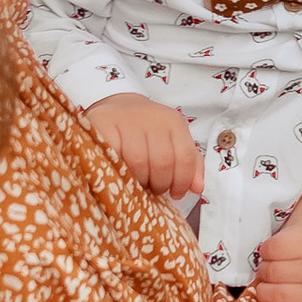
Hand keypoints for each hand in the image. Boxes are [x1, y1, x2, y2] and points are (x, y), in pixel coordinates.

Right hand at [85, 93, 204, 196]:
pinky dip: (118, 171)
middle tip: (152, 189)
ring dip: (139, 181)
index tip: (175, 193)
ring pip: (139, 163)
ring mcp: (127, 121)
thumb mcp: (173, 141)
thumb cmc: (146, 132)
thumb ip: (189, 164)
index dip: (182, 181)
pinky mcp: (104, 125)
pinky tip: (119, 173)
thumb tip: (198, 188)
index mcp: (173, 122)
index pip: (186, 157)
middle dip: (159, 184)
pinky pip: (115, 158)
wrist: (115, 108)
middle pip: (163, 163)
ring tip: (137, 183)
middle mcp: (152, 118)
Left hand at [252, 214, 301, 301]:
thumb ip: (287, 236)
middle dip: (264, 271)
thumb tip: (261, 254)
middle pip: (271, 272)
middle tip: (269, 270)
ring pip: (276, 294)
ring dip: (264, 291)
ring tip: (268, 286)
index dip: (265, 251)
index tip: (270, 253)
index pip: (271, 249)